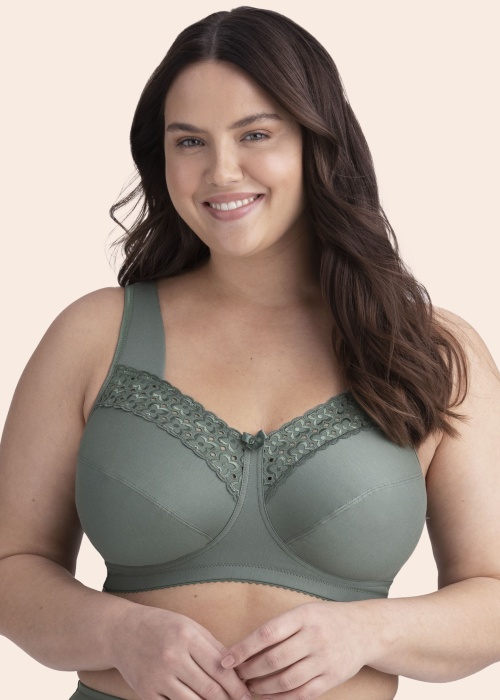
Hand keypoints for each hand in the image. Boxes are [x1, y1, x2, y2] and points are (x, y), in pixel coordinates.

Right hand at [110, 604, 251, 699]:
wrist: (122, 631)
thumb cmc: (162, 626)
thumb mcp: (190, 627)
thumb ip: (213, 647)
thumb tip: (237, 672)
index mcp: (187, 637)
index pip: (220, 668)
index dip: (237, 686)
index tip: (248, 695)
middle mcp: (173, 657)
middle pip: (210, 689)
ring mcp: (158, 677)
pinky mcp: (146, 693)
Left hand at [219, 601, 374, 699]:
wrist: (364, 629)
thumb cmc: (325, 619)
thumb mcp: (303, 612)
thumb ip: (279, 627)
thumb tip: (245, 647)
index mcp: (303, 616)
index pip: (267, 634)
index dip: (243, 649)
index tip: (226, 659)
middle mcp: (314, 637)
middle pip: (274, 660)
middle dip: (249, 671)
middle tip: (235, 675)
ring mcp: (324, 660)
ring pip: (286, 680)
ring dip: (262, 687)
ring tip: (249, 686)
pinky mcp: (332, 678)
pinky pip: (302, 694)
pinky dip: (281, 699)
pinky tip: (267, 698)